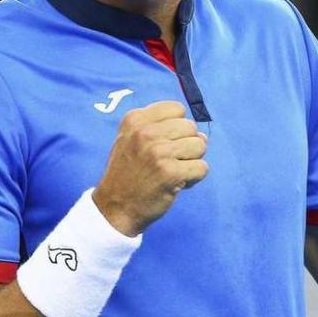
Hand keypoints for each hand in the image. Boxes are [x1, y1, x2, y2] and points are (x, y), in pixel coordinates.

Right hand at [92, 101, 207, 236]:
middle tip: (171, 161)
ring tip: (174, 171)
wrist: (115, 207)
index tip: (166, 142)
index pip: (177, 109)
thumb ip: (161, 128)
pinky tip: (178, 183)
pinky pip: (202, 167)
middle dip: (187, 144)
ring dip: (192, 161)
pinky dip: (195, 178)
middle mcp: (146, 132)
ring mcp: (159, 152)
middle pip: (191, 127)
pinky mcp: (170, 173)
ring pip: (200, 145)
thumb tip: (202, 134)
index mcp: (135, 119)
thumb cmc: (128, 173)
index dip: (178, 127)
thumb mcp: (130, 139)